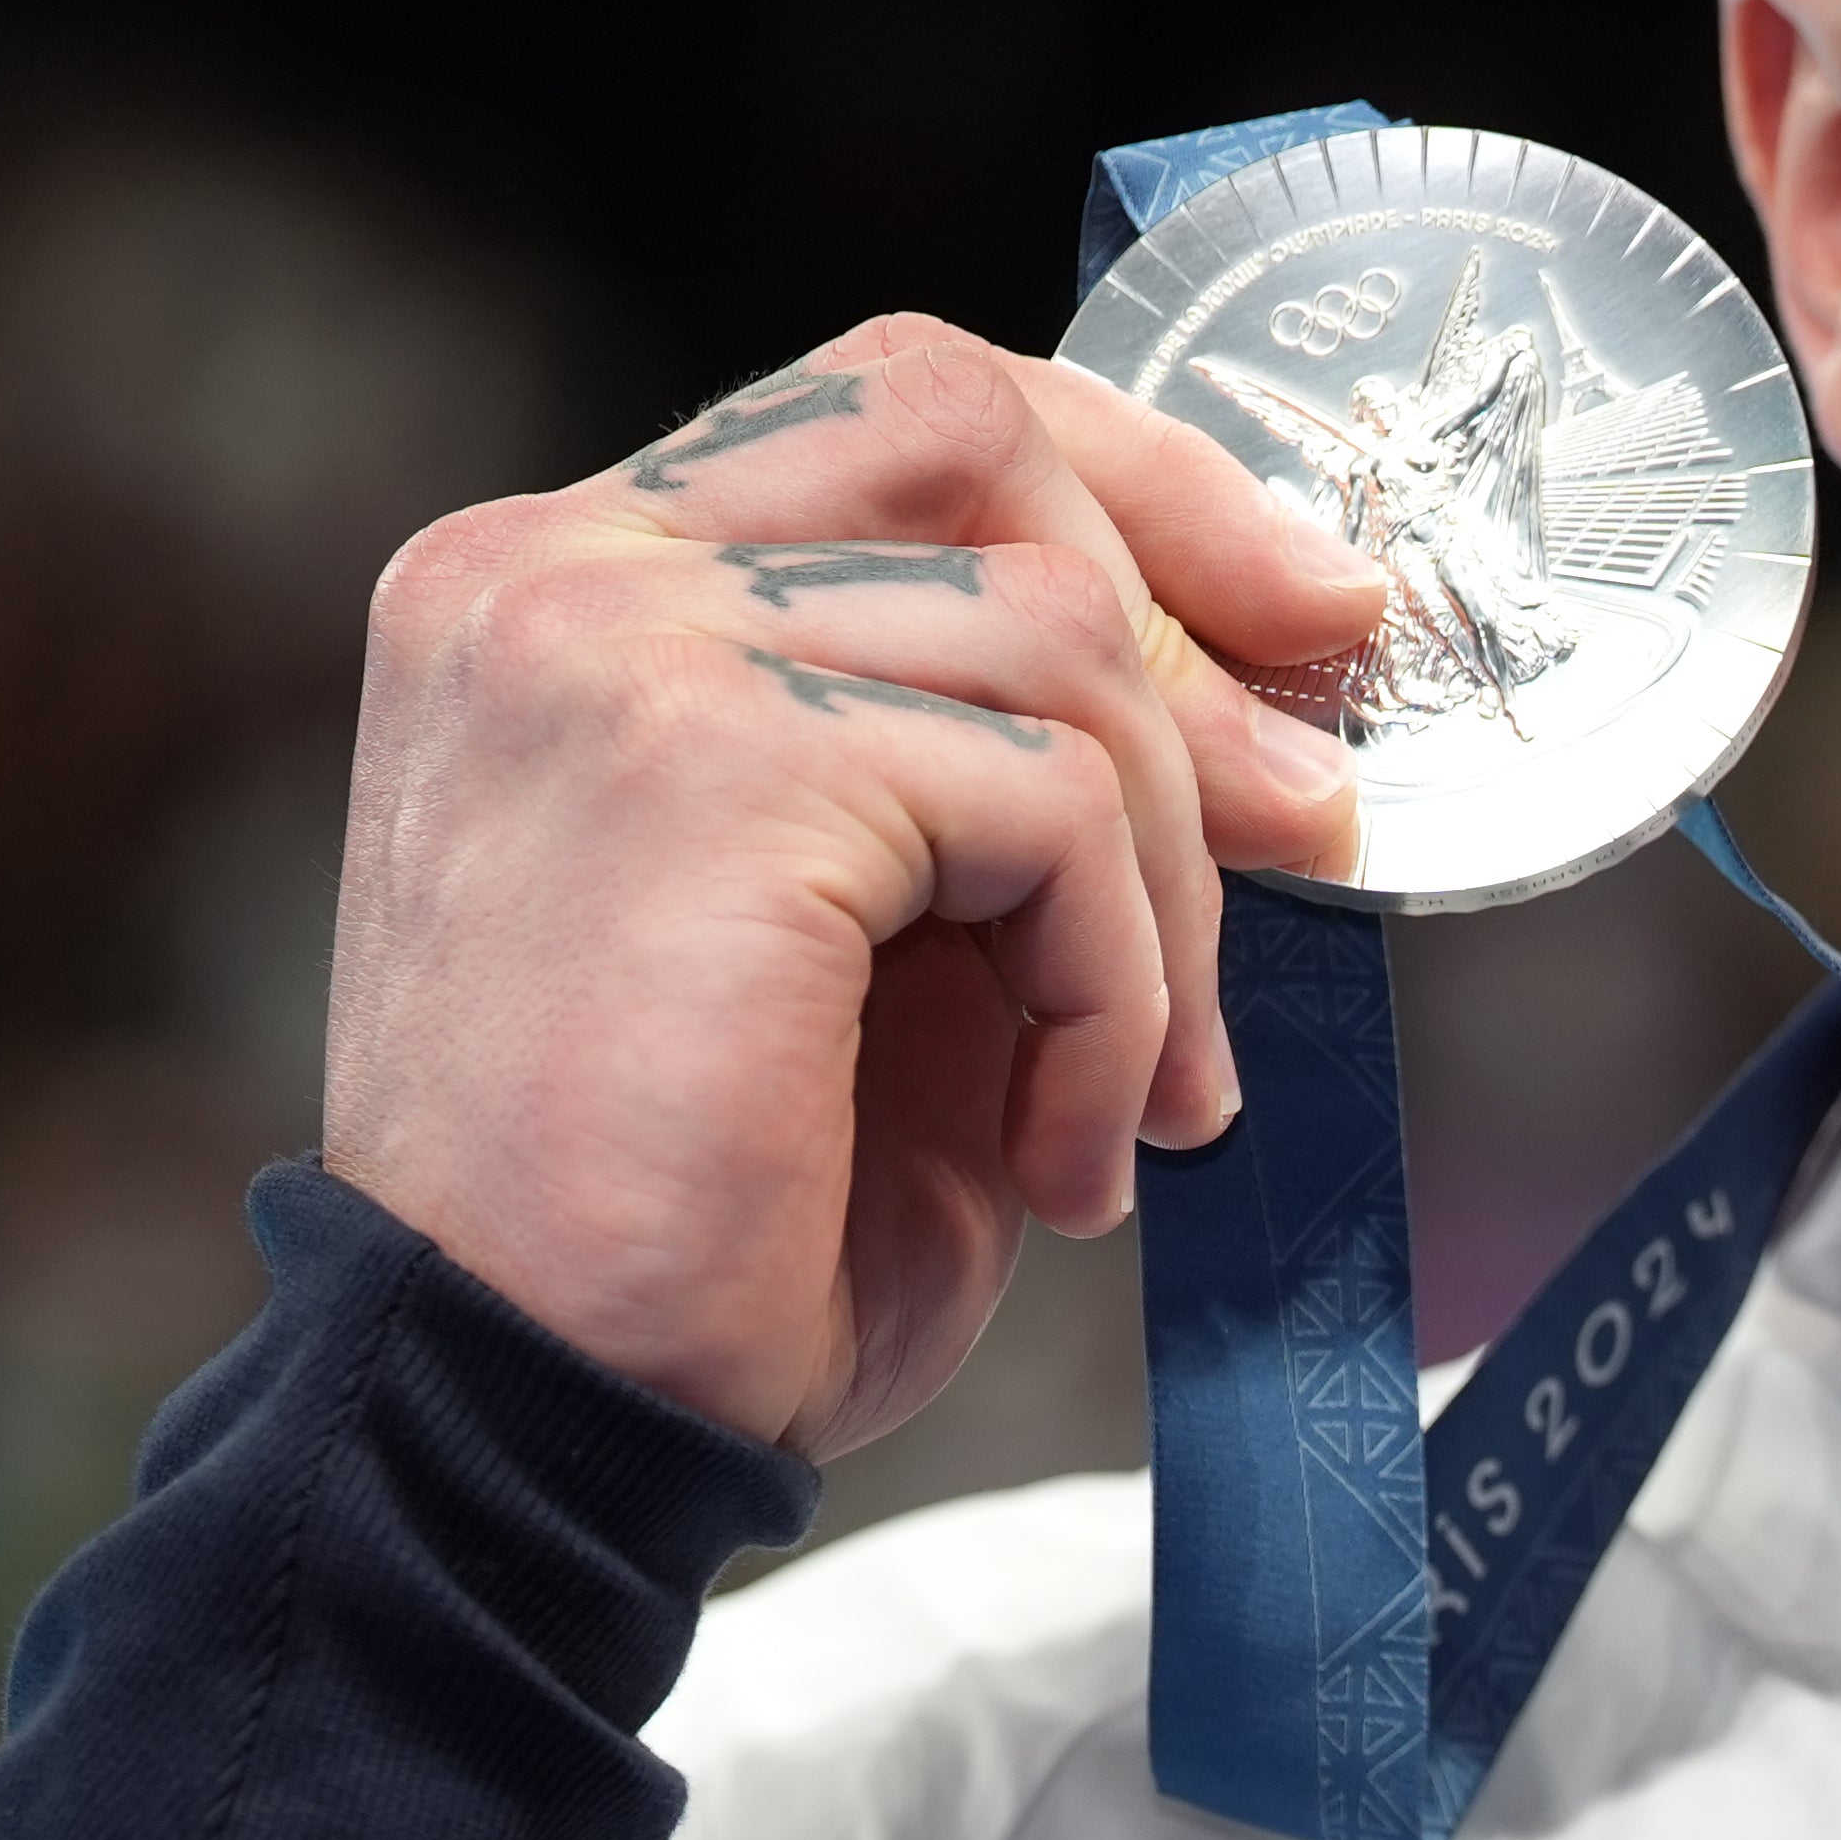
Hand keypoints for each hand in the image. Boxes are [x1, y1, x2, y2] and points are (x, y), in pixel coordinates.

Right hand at [322, 318, 1388, 1455]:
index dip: (1135, 487)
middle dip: (1194, 626)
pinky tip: (1068, 1149)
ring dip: (1161, 894)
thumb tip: (1280, 696)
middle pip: (979, 438)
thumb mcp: (899, 943)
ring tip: (1135, 1094)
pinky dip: (1119, 988)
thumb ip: (1017, 771)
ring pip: (1055, 643)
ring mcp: (616, 646)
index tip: (1304, 613)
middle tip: (1313, 830)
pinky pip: (1048, 803)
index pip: (903, 411)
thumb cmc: (705, 1229)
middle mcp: (559, 574)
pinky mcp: (714, 759)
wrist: (528, 1428)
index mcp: (569, 590)